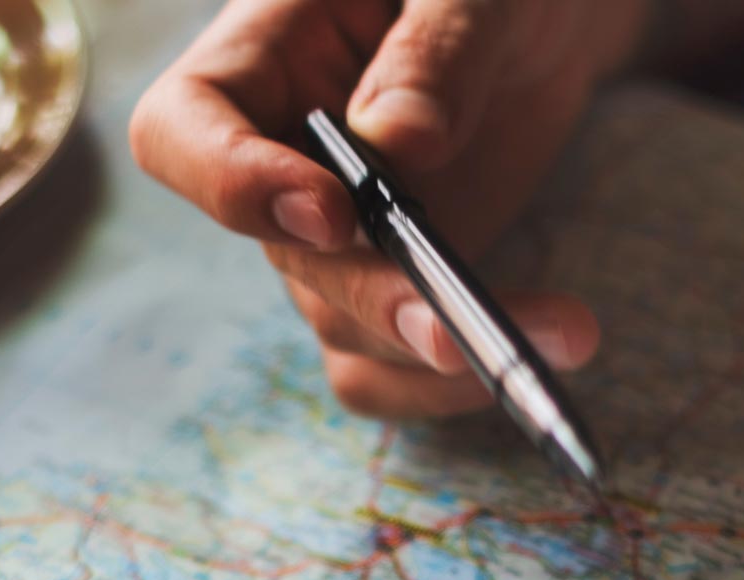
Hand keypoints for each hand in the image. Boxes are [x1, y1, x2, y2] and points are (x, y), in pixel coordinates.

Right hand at [130, 0, 648, 418]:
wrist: (546, 16)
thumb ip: (436, 47)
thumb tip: (401, 145)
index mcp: (261, 58)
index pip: (182, 133)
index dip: (233, 187)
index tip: (327, 211)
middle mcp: (279, 162)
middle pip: (291, 259)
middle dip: (377, 299)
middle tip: (456, 327)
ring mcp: (334, 240)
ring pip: (345, 331)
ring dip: (440, 357)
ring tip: (561, 333)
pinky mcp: (394, 287)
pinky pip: (396, 367)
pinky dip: (462, 381)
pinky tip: (551, 345)